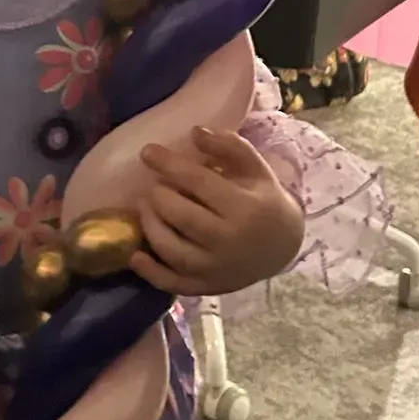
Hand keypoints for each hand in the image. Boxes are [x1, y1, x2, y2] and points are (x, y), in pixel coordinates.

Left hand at [129, 126, 303, 298]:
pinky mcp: (207, 287)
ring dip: (150, 225)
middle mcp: (229, 241)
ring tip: (145, 207)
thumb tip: (195, 132)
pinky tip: (135, 255)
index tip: (147, 152)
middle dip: (159, 196)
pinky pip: (173, 284)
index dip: (169, 164)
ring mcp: (217, 268)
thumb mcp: (255, 169)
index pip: (198, 182)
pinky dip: (150, 272)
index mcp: (244, 208)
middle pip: (181, 216)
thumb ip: (229, 146)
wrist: (283, 246)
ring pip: (172, 250)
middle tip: (154, 186)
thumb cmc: (264, 201)